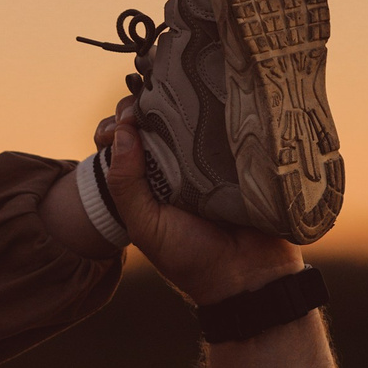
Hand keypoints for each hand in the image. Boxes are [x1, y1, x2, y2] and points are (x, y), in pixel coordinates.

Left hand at [100, 103, 302, 306]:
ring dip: (183, 98)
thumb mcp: (145, 226)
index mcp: (150, 180)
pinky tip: (213, 95)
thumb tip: (121, 131)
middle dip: (145, 103)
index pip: (126, 140)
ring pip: (192, 116)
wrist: (249, 276)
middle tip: (145, 102)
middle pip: (156, 119)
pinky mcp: (243, 154)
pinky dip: (222, 109)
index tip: (118, 123)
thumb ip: (125, 185)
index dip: (118, 125)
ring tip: (176, 91)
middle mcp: (179, 164)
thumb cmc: (191, 256)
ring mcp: (212, 156)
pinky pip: (230, 125)